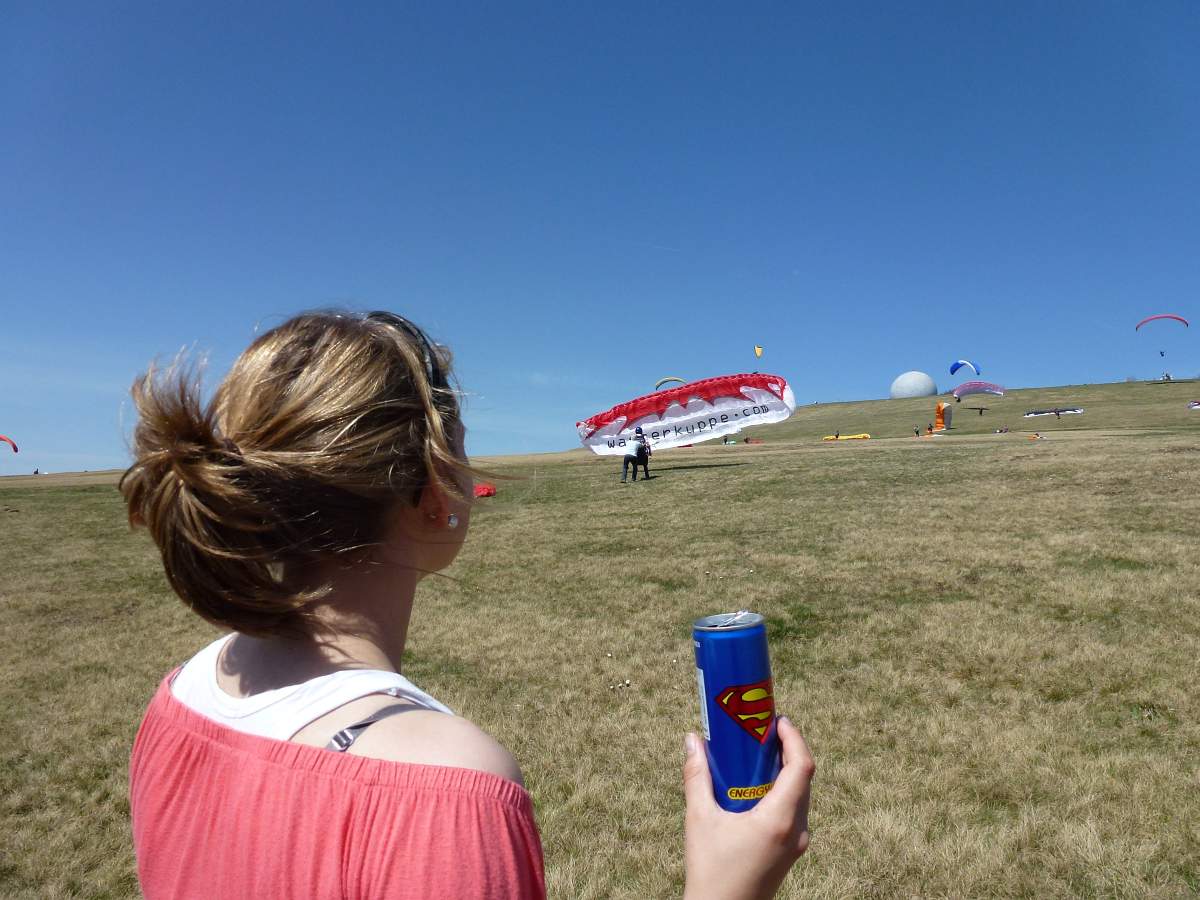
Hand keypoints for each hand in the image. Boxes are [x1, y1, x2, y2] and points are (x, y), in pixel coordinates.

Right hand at [682, 716, 813, 899]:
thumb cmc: (711, 872)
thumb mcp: (699, 819)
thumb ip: (696, 776)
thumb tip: (692, 739)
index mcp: (779, 820)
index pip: (802, 767)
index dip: (793, 738)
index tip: (775, 720)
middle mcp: (796, 831)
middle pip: (803, 778)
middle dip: (787, 749)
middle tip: (762, 730)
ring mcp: (797, 843)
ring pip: (801, 795)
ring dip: (785, 770)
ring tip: (758, 754)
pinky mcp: (791, 852)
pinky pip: (794, 811)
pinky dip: (781, 791)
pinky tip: (756, 787)